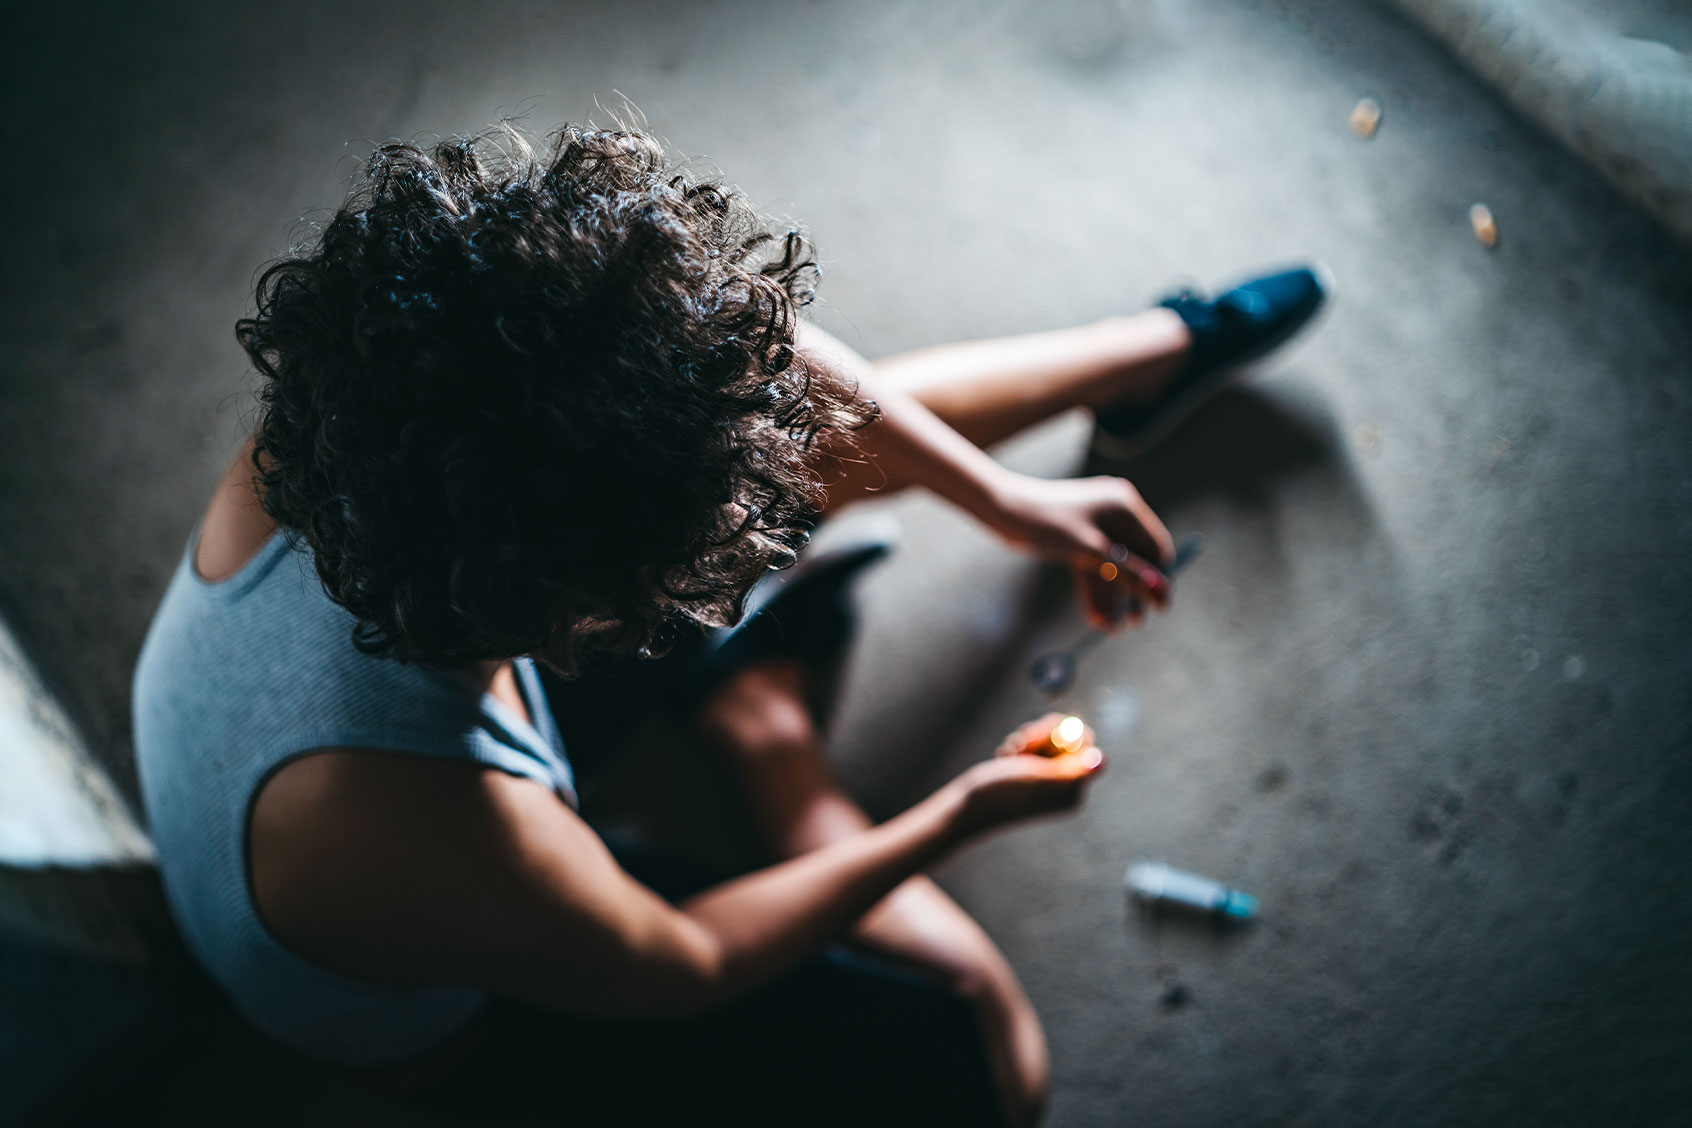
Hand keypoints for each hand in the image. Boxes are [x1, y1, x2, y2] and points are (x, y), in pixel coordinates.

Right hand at [953, 714, 1106, 834]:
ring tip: (1009, 753)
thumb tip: (1103, 760)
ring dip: (1027, 739)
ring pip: (1049, 740)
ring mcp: (1047, 778)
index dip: (1063, 732)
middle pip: (1068, 739)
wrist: (968, 806)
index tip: (1038, 734)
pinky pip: (1034, 747)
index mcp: (1073, 790)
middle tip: (1020, 741)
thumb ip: (1071, 769)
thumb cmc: (1001, 793)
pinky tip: (1004, 757)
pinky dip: (1018, 746)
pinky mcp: (1032, 773)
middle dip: (1041, 734)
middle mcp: (1064, 785)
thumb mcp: (1038, 777)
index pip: (1085, 744)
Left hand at [985, 471, 1174, 630]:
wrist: (1002, 511)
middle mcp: (1114, 512)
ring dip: (1110, 596)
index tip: (1159, 609)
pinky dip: (1094, 588)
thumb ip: (1129, 574)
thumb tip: (1162, 595)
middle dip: (1131, 592)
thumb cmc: (1047, 523)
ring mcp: (1096, 524)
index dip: (1158, 578)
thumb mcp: (1091, 552)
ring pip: (1111, 566)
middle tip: (1134, 624)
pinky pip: (1094, 565)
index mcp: (1124, 506)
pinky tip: (1095, 616)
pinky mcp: (1079, 536)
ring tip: (1109, 628)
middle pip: (1134, 558)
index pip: (1155, 546)